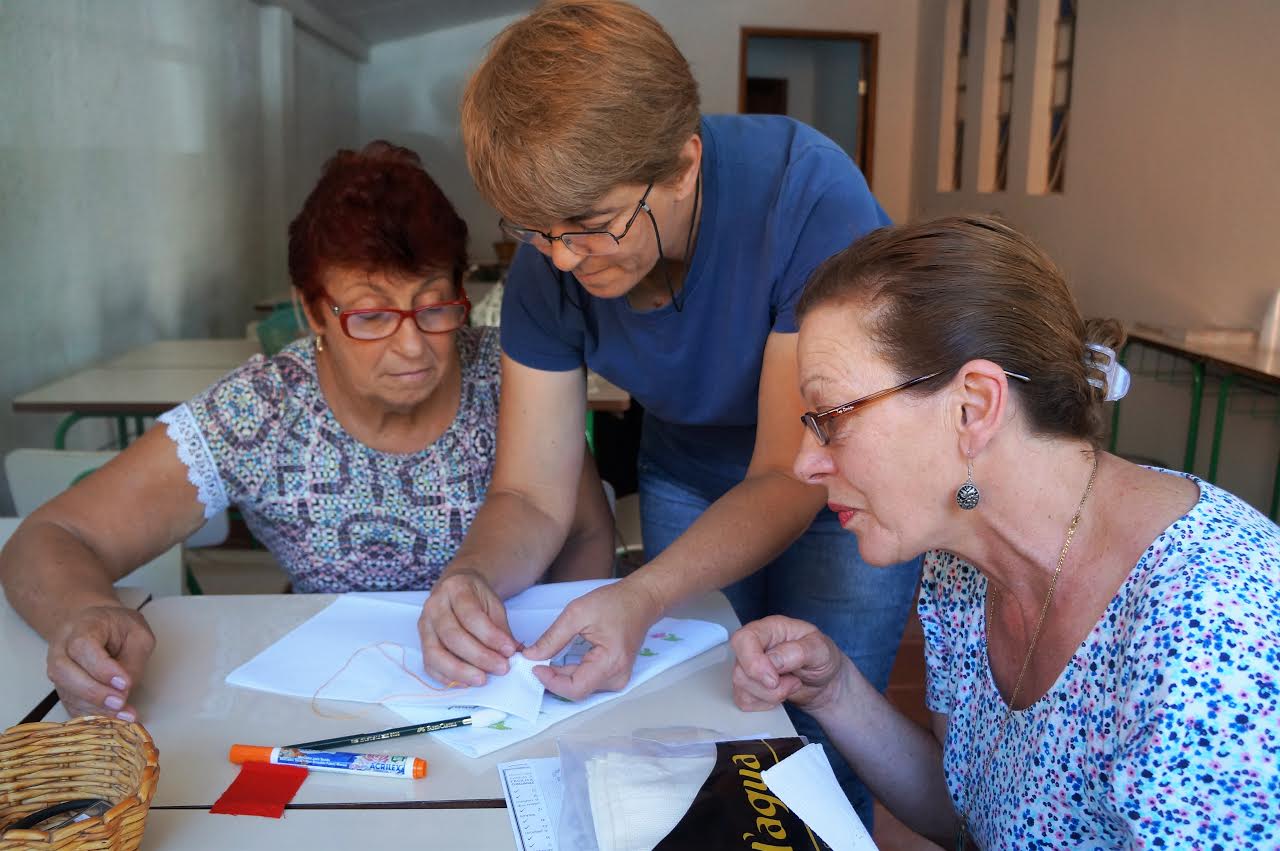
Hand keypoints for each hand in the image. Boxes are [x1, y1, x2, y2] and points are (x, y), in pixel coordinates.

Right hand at [47, 605, 154, 720]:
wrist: (96, 625)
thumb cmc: (119, 628)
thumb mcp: (138, 634)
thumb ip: (133, 659)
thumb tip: (124, 690)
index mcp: (82, 626)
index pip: (83, 646)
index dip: (102, 668)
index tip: (125, 683)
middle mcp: (62, 648)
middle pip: (65, 672)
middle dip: (94, 691)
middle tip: (120, 702)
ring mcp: (58, 669)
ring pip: (65, 691)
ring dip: (94, 707)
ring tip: (123, 715)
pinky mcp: (63, 687)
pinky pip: (70, 704)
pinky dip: (90, 715)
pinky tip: (112, 721)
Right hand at [418, 569, 517, 686]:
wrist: (456, 589)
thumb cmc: (476, 598)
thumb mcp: (493, 604)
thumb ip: (501, 628)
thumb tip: (512, 653)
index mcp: (455, 588)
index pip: (471, 616)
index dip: (490, 636)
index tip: (509, 650)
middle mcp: (434, 605)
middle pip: (452, 636)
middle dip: (478, 656)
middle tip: (500, 668)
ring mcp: (424, 624)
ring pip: (435, 653)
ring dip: (460, 671)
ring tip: (482, 679)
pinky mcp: (421, 642)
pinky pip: (429, 664)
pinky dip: (446, 677)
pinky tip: (465, 682)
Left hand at [522, 579, 662, 699]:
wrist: (641, 600)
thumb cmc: (615, 603)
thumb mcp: (577, 613)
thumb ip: (553, 638)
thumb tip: (531, 656)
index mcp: (611, 663)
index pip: (575, 688)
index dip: (551, 682)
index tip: (534, 666)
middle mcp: (617, 678)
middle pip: (576, 690)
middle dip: (552, 678)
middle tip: (532, 662)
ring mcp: (618, 679)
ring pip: (580, 687)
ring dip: (560, 677)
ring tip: (543, 660)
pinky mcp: (614, 675)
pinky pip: (587, 681)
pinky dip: (570, 674)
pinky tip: (558, 662)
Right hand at [731, 616, 849, 712]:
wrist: (826, 682)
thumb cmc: (823, 659)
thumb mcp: (820, 650)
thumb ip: (797, 652)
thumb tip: (772, 660)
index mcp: (770, 629)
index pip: (744, 639)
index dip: (754, 662)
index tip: (774, 679)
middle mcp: (756, 646)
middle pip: (739, 669)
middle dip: (768, 687)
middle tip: (793, 683)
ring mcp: (750, 666)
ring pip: (741, 687)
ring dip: (770, 696)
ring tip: (791, 686)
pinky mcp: (750, 686)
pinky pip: (744, 700)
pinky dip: (764, 704)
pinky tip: (780, 696)